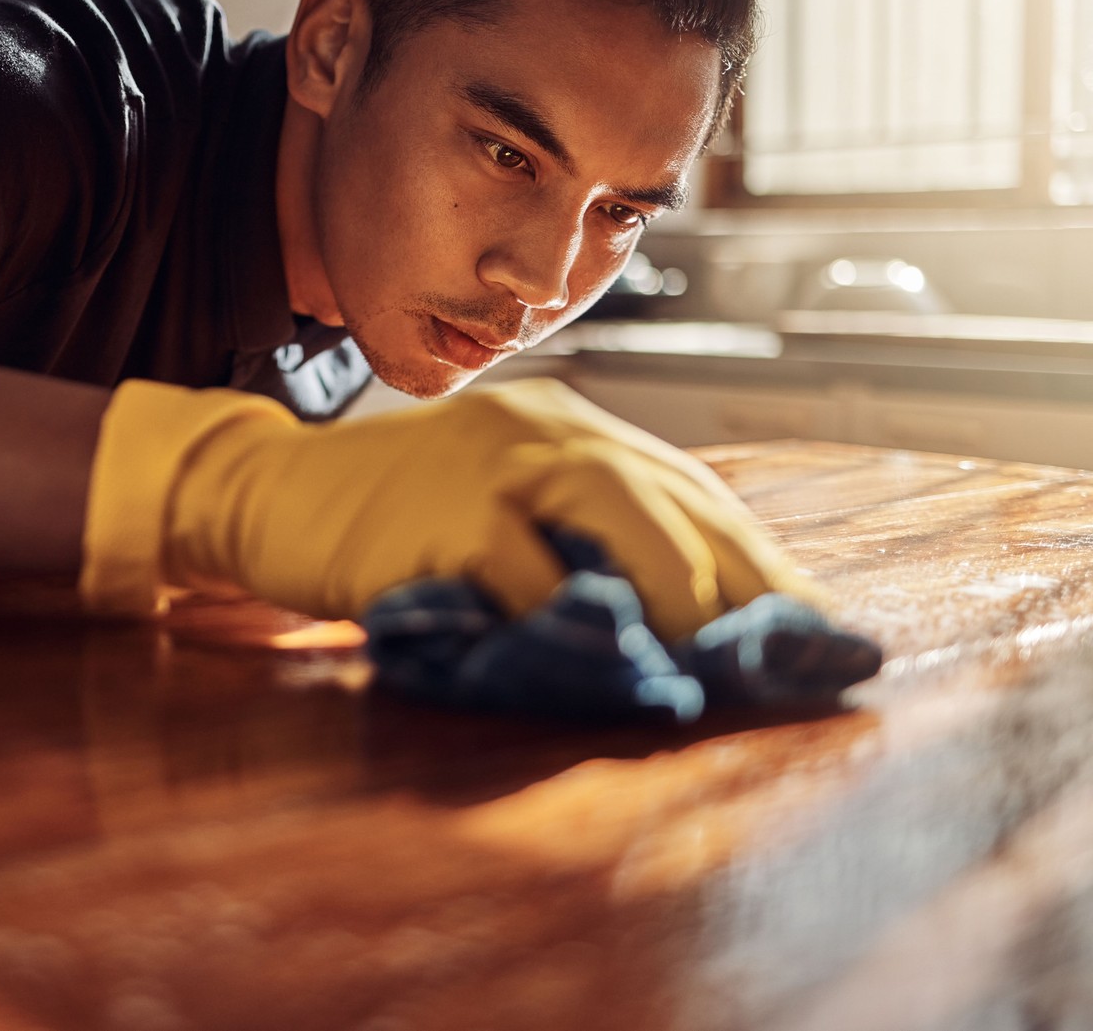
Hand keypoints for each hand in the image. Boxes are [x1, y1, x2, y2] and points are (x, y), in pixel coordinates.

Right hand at [78, 377, 822, 641]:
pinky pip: (529, 572)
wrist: (269, 494)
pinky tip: (617, 665)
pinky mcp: (445, 515)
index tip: (822, 627)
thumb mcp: (495, 503)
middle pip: (673, 496)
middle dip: (746, 583)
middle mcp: (542, 429)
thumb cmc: (390, 515)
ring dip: (682, 595)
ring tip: (721, 666)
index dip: (762, 562)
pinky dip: (578, 623)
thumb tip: (686, 624)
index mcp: (565, 426)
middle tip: (794, 659)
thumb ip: (575, 539)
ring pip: (618, 513)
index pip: (690, 491)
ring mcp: (491, 464)